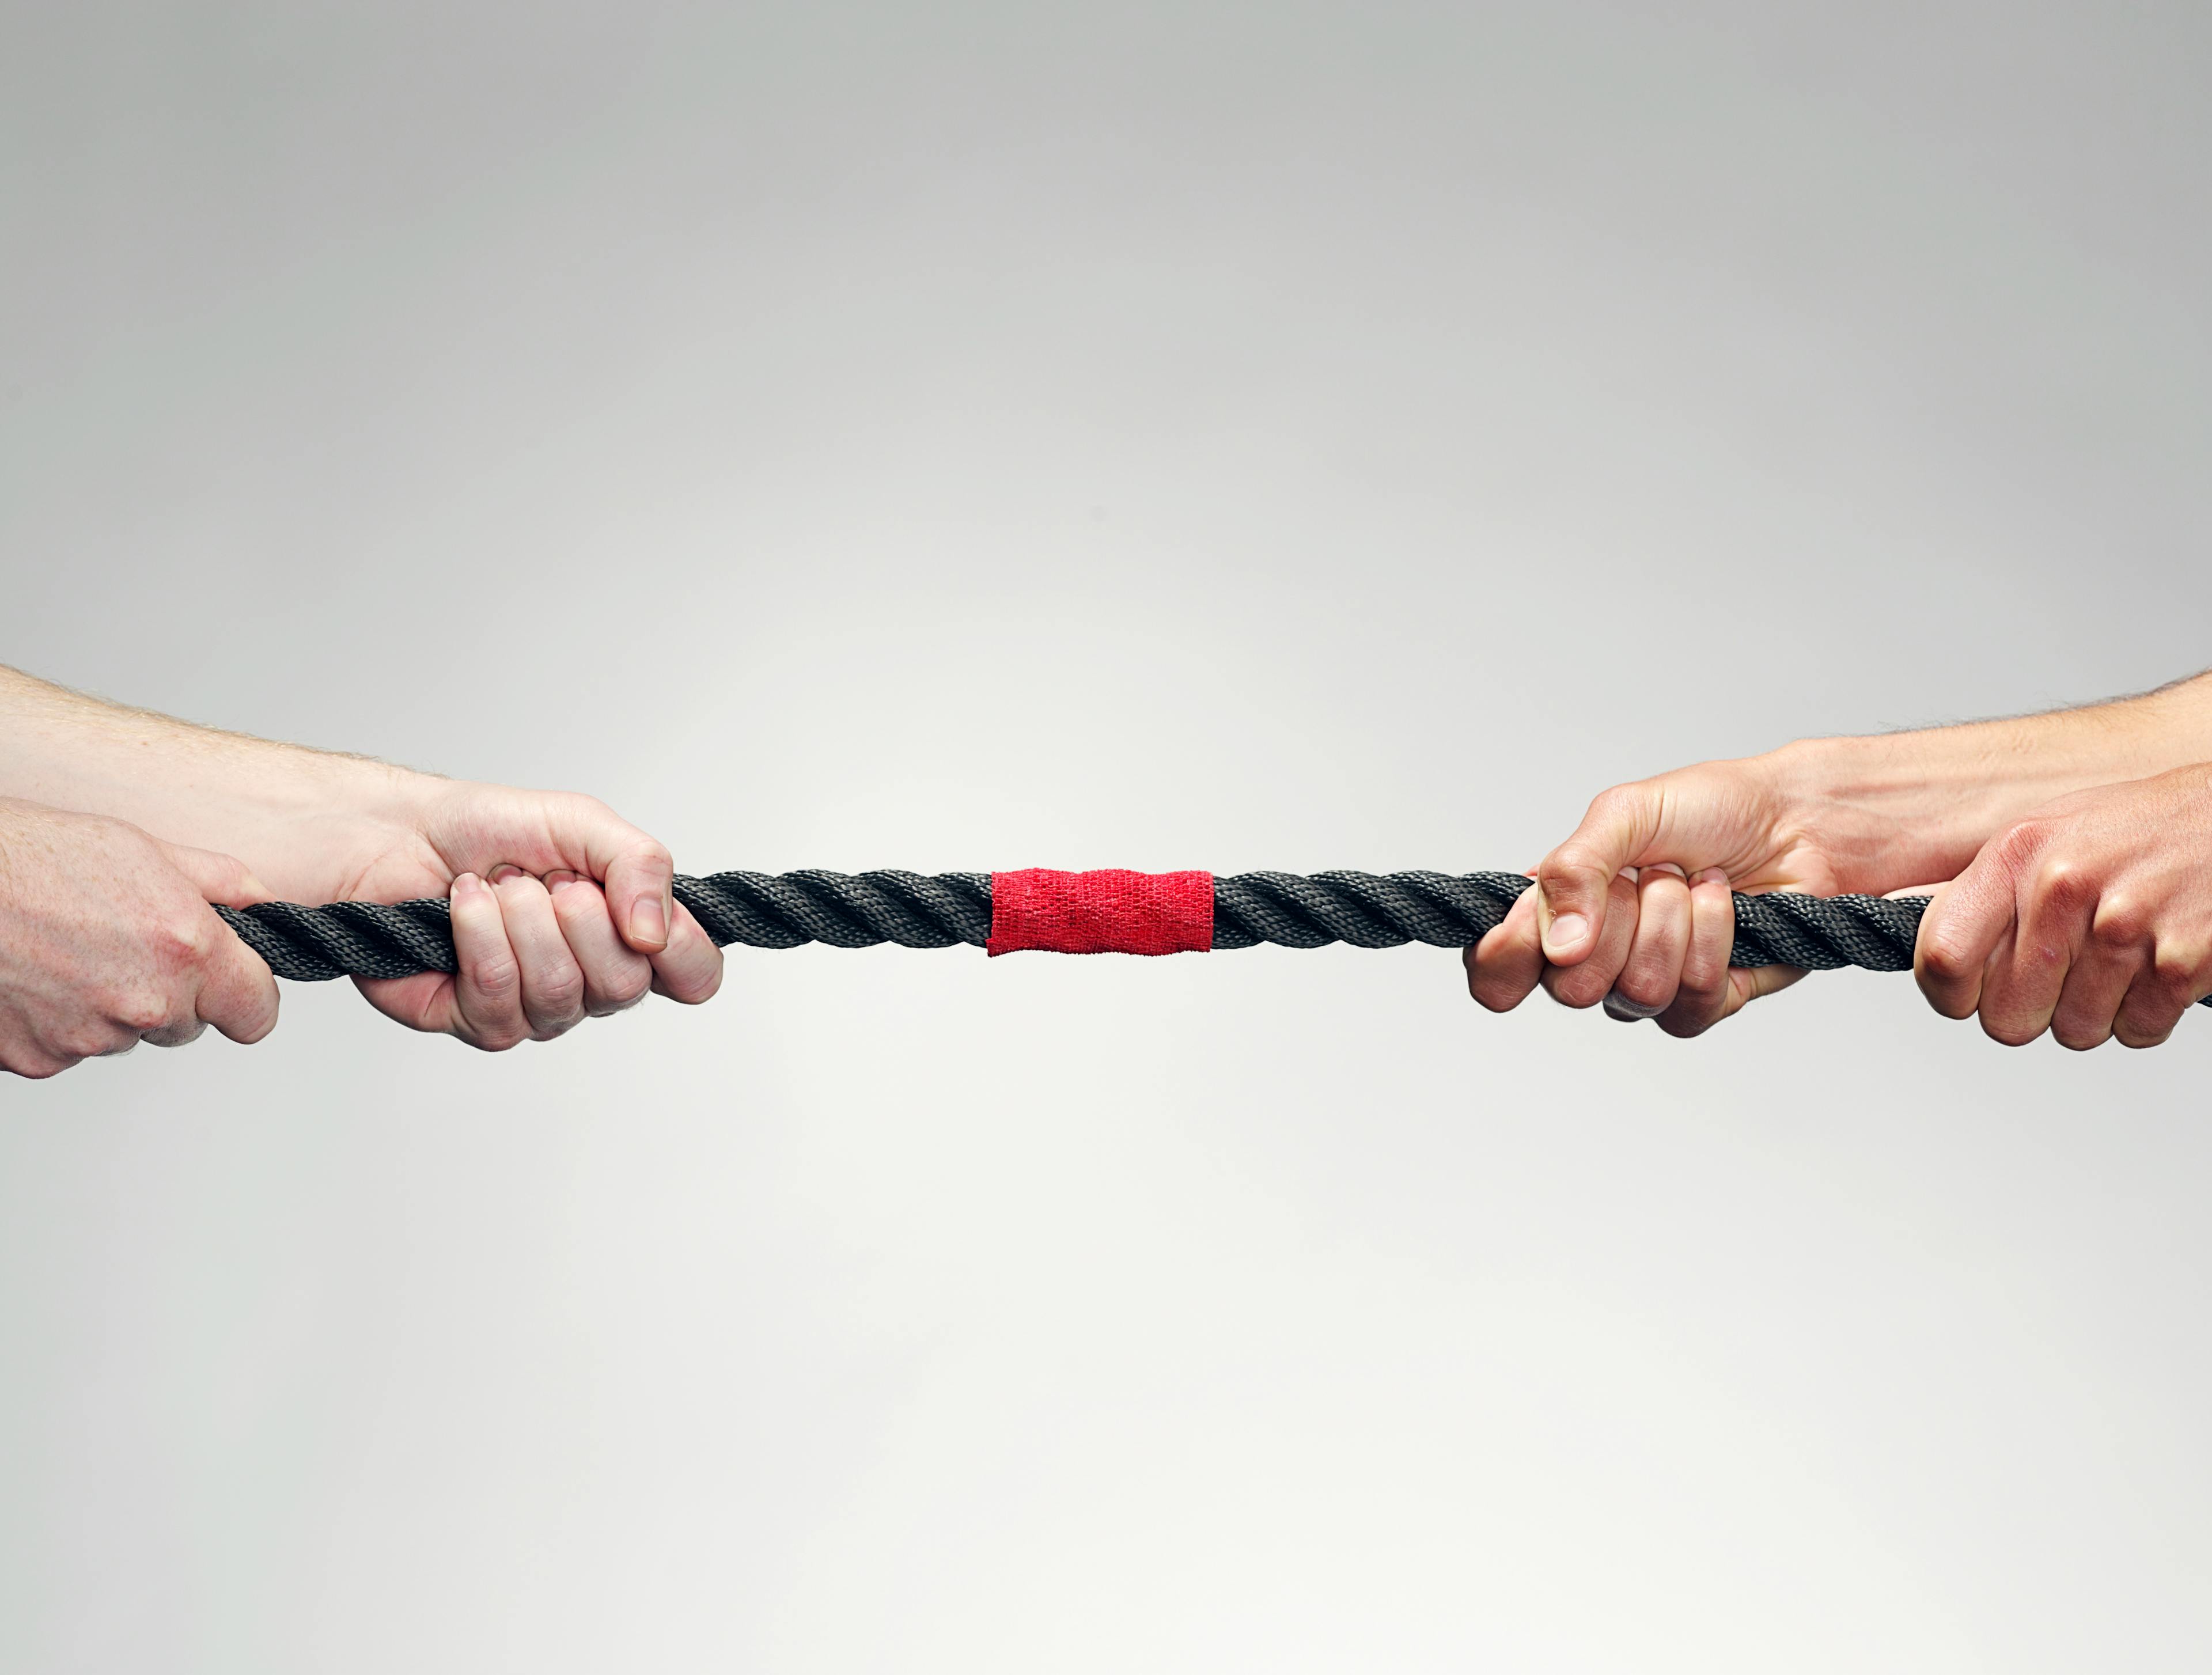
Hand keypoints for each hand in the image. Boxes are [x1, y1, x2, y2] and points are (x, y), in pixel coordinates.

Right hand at [0, 799, 279, 1078]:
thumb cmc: (42, 857)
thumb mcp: (150, 851)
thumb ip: (224, 886)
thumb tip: (267, 906)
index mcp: (188, 951)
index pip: (256, 1014)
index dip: (245, 997)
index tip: (231, 984)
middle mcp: (145, 1004)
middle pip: (188, 1025)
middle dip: (172, 993)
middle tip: (124, 945)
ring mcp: (89, 1038)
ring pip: (127, 1035)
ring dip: (112, 1005)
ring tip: (70, 951)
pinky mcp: (40, 1059)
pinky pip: (72, 1049)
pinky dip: (61, 1021)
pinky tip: (39, 976)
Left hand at [330, 779, 723, 1051]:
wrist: (400, 834)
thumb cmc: (491, 830)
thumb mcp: (584, 823)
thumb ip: (641, 865)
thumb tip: (656, 932)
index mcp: (633, 933)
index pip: (694, 976)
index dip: (683, 953)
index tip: (643, 915)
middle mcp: (594, 980)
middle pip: (625, 985)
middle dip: (580, 917)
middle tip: (549, 880)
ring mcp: (541, 1009)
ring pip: (561, 992)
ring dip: (523, 920)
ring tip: (500, 886)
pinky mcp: (483, 1021)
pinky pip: (500, 996)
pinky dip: (479, 935)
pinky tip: (465, 905)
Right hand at [1465, 750, 1928, 1036]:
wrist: (1798, 822)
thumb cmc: (1708, 809)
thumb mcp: (1624, 814)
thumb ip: (1573, 869)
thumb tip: (1558, 944)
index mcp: (1556, 911)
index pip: (1497, 968)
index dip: (1505, 960)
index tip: (1539, 930)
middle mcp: (1593, 957)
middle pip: (1569, 987)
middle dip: (1617, 923)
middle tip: (1645, 877)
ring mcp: (1646, 983)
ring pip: (1635, 993)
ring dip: (1672, 924)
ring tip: (1690, 884)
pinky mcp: (1703, 1002)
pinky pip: (1689, 1005)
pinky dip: (1713, 943)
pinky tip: (1723, 907)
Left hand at [1915, 765, 2211, 1048]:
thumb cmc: (2135, 830)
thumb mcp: (2044, 836)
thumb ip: (1980, 888)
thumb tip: (1888, 914)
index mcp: (2016, 854)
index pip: (1942, 959)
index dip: (1949, 996)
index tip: (1966, 996)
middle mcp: (2064, 887)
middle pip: (2006, 1016)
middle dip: (2031, 1010)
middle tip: (2063, 973)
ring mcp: (2127, 926)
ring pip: (2074, 1031)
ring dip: (2094, 1011)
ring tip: (2119, 958)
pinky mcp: (2183, 962)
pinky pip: (2136, 1031)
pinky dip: (2146, 1015)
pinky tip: (2156, 966)